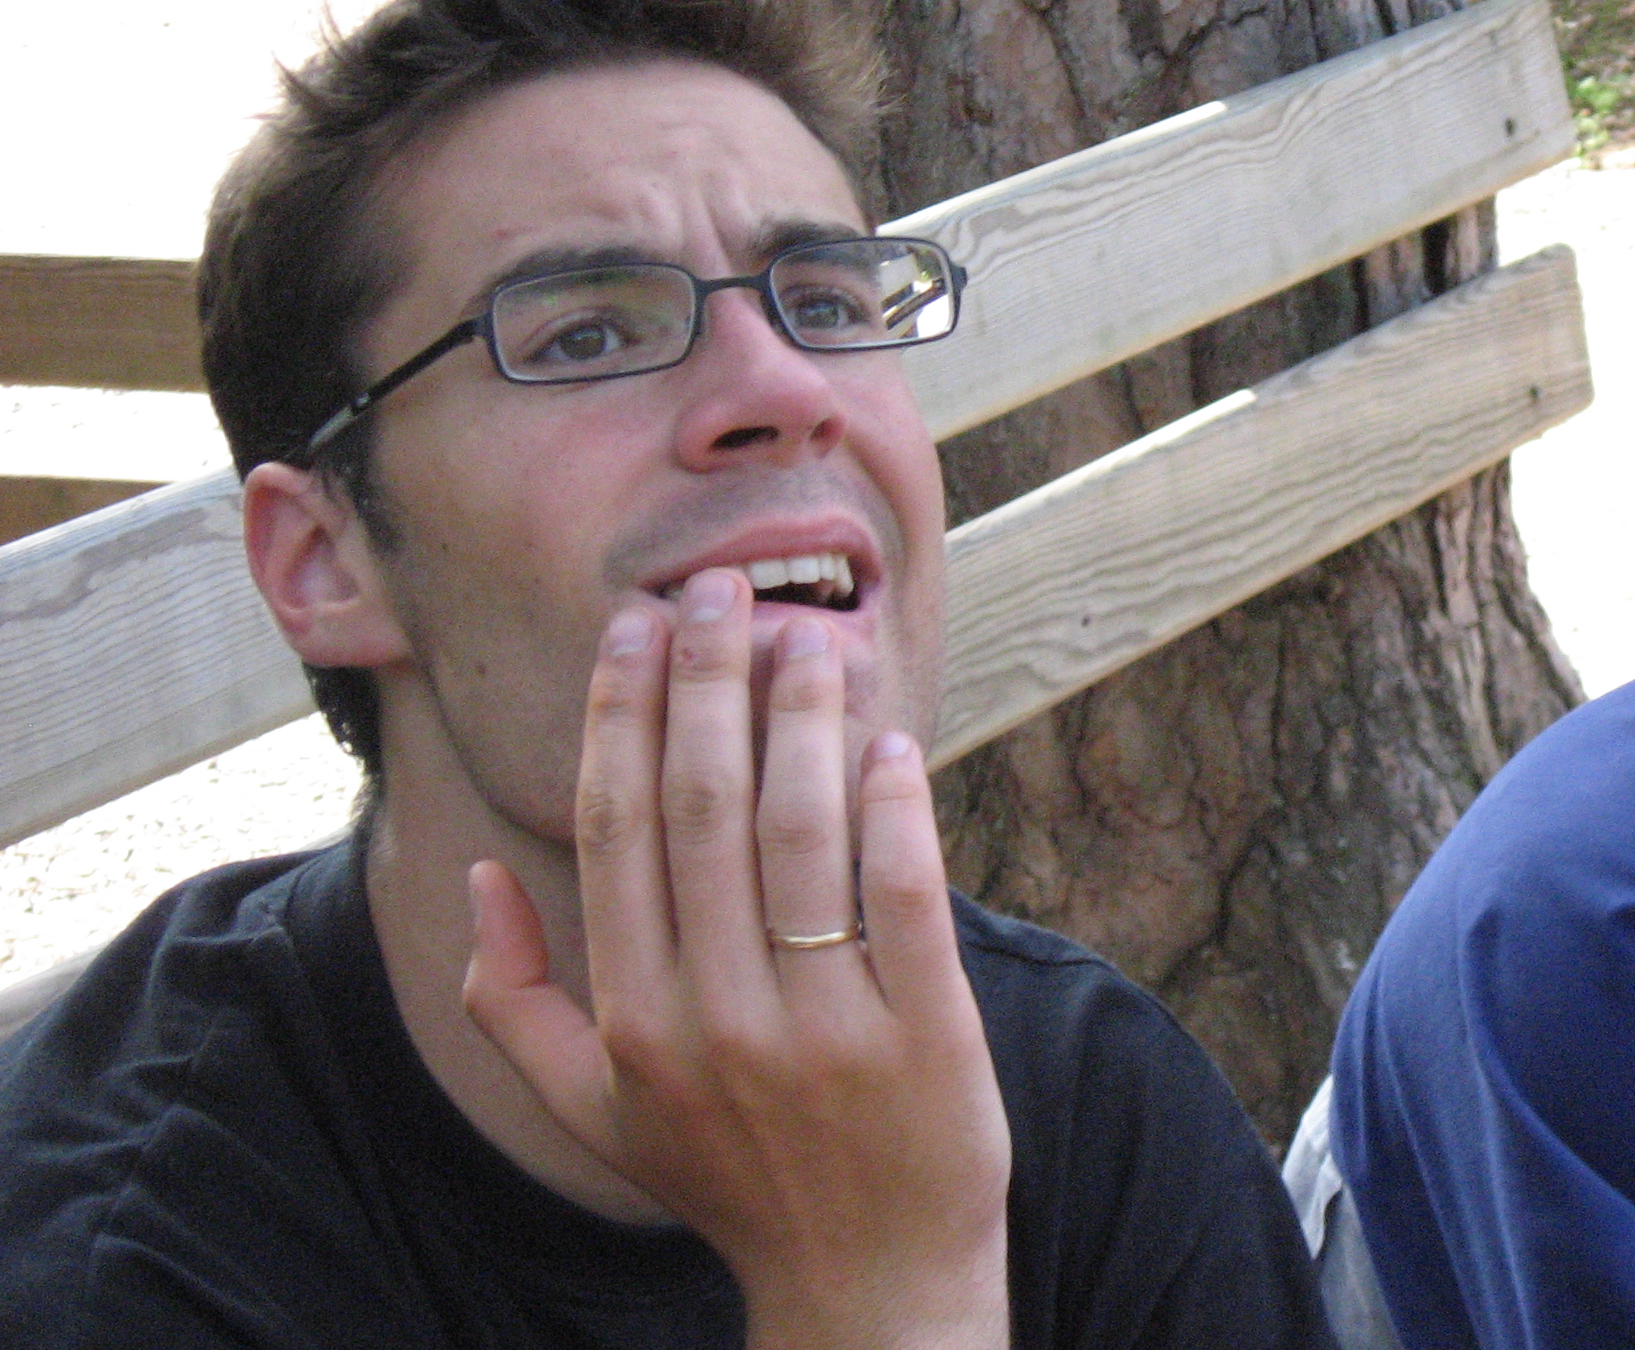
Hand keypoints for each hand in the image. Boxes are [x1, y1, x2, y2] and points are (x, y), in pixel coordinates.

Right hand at [463, 569, 1011, 1349]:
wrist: (864, 1286)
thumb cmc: (730, 1179)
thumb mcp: (594, 1108)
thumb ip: (512, 1002)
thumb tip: (479, 878)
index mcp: (630, 1020)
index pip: (617, 829)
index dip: (624, 713)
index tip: (640, 624)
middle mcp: (713, 1018)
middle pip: (702, 808)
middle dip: (710, 680)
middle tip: (725, 586)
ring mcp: (821, 1030)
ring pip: (801, 834)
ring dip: (803, 718)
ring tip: (811, 636)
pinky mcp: (925, 1038)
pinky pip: (903, 896)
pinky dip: (894, 809)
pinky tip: (888, 741)